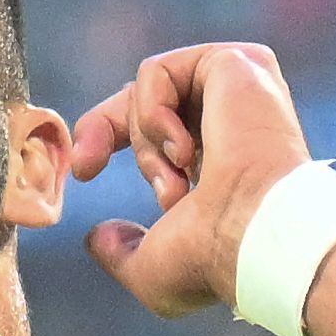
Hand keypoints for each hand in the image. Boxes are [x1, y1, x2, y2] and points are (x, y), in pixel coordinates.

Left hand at [69, 43, 313, 319]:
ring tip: (175, 184)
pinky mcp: (235, 63)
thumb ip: (121, 254)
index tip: (84, 172)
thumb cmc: (212, 261)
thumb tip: (98, 237)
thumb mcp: (151, 272)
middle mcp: (234, 115)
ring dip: (144, 143)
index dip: (106, 137)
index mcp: (222, 155)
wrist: (251, 237)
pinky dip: (152, 114)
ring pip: (146, 88)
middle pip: (141, 97)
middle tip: (87, 168)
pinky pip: (156, 71)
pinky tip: (185, 152)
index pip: (152, 124)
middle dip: (103, 131)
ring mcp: (239, 86)